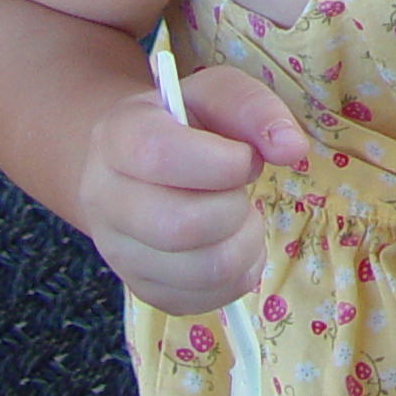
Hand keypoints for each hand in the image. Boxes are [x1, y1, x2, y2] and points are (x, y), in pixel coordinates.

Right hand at [75, 62, 309, 315]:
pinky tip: (231, 242)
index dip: (221, 162)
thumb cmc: (184, 124)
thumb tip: (291, 148)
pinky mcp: (144, 290)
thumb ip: (254, 109)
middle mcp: (104, 200)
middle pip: (181, 226)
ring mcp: (119, 254)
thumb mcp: (216, 95)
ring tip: (239, 216)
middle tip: (239, 189)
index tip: (243, 157)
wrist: (139, 164)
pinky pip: (206, 300)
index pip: (160, 156)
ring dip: (244, 242)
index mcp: (117, 137)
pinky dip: (239, 274)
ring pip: (202, 270)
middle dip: (234, 207)